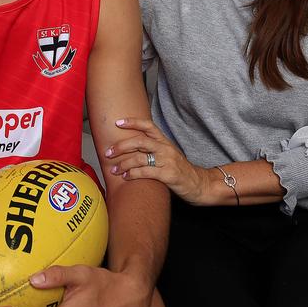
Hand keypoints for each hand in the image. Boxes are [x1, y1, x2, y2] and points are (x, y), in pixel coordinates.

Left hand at [104, 117, 219, 204]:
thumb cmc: (180, 170)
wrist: (199, 184)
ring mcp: (167, 161)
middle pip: (139, 141)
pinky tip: (126, 177)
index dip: (132, 122)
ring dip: (123, 164)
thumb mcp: (168, 155)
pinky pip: (146, 172)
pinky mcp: (168, 175)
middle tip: (108, 152)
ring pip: (140, 157)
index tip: (117, 122)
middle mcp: (165, 148)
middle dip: (121, 146)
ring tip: (113, 169)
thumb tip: (130, 148)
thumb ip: (152, 150)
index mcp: (165, 141)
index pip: (148, 126)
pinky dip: (133, 174)